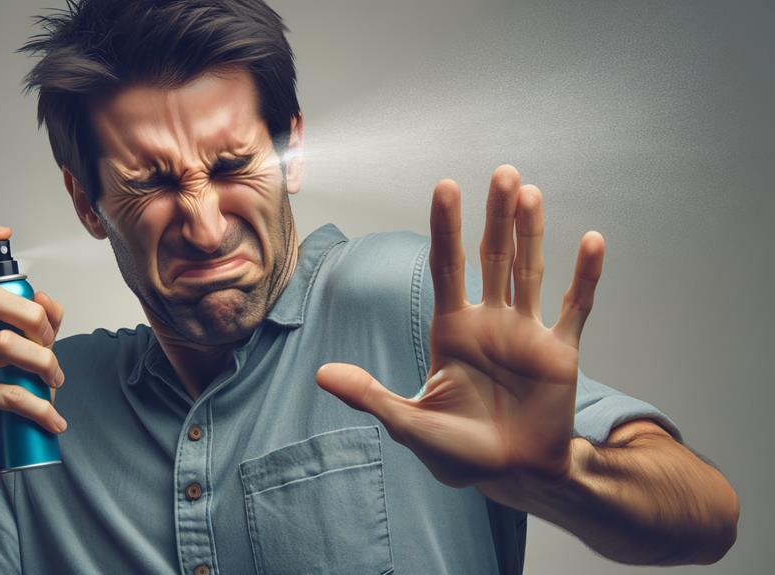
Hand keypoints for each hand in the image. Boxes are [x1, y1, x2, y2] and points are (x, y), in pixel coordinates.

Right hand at [0, 224, 66, 490]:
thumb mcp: (29, 357)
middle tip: (51, 345)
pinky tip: (53, 422)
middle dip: (34, 318)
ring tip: (56, 384)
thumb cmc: (4, 403)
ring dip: (45, 364)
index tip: (5, 234)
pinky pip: (10, 392)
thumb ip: (40, 326)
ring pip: (6, 345)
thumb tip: (47, 300)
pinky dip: (41, 408)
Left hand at [317, 165, 603, 497]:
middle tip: (501, 173)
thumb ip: (370, 396)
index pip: (447, 267)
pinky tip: (592, 242)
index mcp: (452, 329)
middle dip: (494, 217)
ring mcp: (526, 334)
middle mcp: (489, 322)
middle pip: (492, 257)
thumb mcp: (409, 423)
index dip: (447, 228)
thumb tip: (321, 376)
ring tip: (530, 193)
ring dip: (532, 234)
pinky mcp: (560, 353)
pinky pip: (575, 309)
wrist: (511, 476)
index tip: (446, 187)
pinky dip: (585, 278)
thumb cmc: (457, 451)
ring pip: (529, 272)